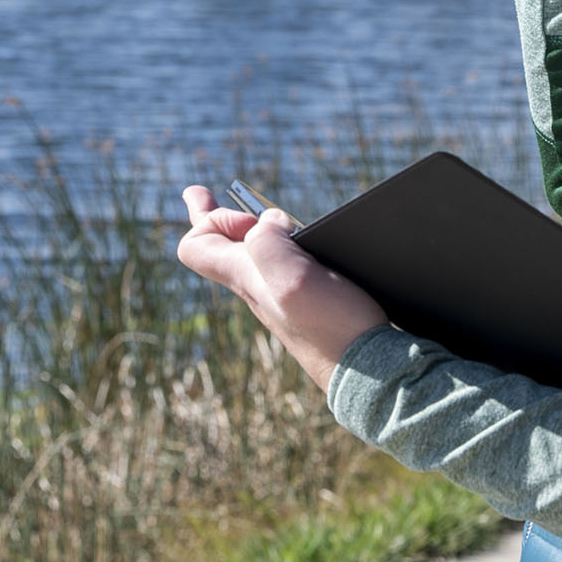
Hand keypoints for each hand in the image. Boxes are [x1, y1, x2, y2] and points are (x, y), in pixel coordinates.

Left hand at [175, 185, 389, 393]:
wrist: (366, 369)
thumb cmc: (332, 328)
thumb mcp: (294, 279)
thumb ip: (269, 245)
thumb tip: (267, 222)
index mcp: (245, 277)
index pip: (195, 246)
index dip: (213, 219)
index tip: (252, 220)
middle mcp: (256, 287)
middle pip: (216, 248)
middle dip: (210, 215)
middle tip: (196, 192)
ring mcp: (279, 296)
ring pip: (247, 254)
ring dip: (245, 227)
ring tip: (242, 210)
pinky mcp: (304, 302)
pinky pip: (275, 265)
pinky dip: (278, 243)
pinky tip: (295, 238)